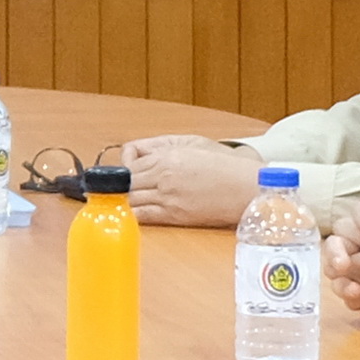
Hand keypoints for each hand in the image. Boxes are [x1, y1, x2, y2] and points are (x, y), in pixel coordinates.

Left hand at [115, 137, 257, 227]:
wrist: (246, 187)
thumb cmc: (224, 165)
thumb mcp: (192, 143)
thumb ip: (162, 147)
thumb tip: (137, 154)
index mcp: (167, 156)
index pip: (129, 162)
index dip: (122, 168)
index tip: (121, 172)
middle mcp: (164, 176)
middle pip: (125, 182)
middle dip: (117, 185)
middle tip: (113, 189)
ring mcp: (168, 198)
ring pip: (130, 200)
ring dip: (121, 201)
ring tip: (117, 201)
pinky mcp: (175, 216)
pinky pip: (143, 216)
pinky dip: (131, 215)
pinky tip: (126, 214)